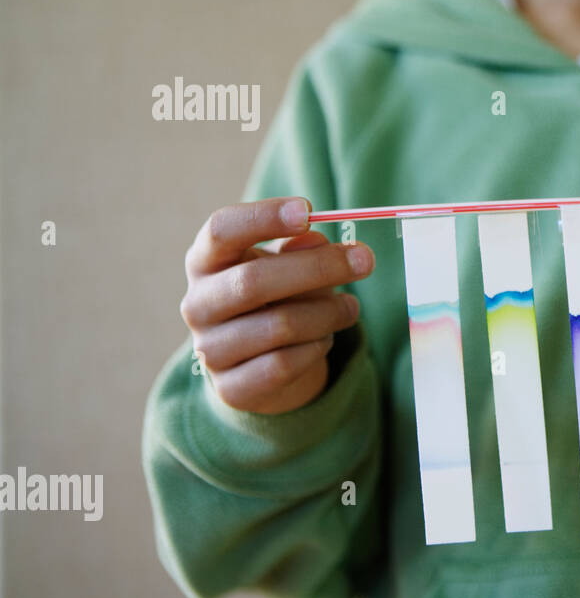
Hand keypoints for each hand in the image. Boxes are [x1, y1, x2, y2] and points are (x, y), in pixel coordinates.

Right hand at [179, 197, 373, 413]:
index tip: (308, 210)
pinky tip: (326, 338)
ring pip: (278, 325)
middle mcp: (198, 304)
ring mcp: (209, 349)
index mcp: (206, 261)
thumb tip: (314, 237)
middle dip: (318, 268)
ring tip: (350, 307)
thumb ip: (300, 249)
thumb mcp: (288, 266)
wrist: (260, 364)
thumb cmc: (276, 298)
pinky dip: (315, 348)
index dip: (263, 217)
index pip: (221, 230)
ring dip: (327, 313)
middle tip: (365, 259)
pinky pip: (283, 364)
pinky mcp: (231, 387)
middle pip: (253, 281)